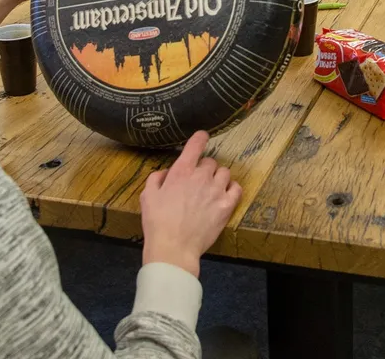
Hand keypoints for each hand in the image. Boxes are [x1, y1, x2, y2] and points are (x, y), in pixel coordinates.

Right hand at [140, 131, 241, 278]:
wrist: (173, 247)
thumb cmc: (157, 223)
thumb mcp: (147, 196)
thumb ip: (157, 178)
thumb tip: (166, 172)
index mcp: (181, 171)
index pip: (196, 144)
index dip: (200, 138)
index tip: (202, 137)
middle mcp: (201, 176)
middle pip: (211, 161)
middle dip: (204, 168)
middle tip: (198, 182)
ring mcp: (216, 190)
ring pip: (225, 172)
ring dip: (218, 177)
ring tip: (212, 189)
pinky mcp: (226, 206)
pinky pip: (237, 188)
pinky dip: (232, 189)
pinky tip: (224, 195)